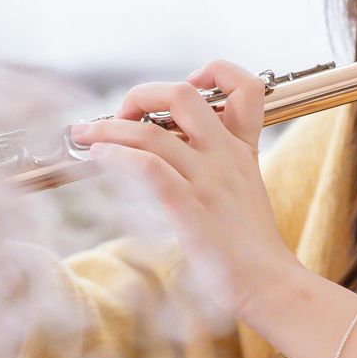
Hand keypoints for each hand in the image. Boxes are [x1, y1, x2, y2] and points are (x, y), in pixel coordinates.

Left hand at [68, 59, 300, 319]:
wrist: (271, 285)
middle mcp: (225, 156)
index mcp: (241, 150)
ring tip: (85, 135)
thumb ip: (223, 168)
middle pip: (183, 95)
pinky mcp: (190, 209)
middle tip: (121, 113)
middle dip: (141, 94)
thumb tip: (179, 157)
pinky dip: (116, 155)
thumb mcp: (247, 193)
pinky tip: (99, 157)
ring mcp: (208, 181)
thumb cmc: (253, 248)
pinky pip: (147, 168)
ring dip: (109, 128)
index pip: (245, 86)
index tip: (189, 83)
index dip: (215, 72)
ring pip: (152, 132)